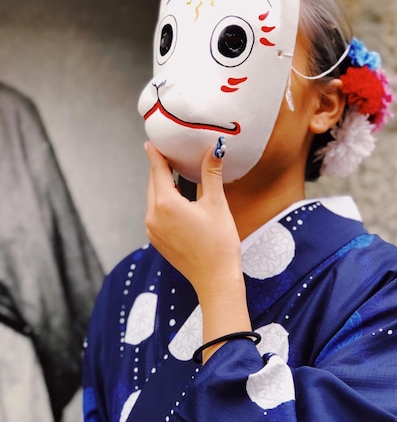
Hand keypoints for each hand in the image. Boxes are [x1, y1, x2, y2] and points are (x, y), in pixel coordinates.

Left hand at [144, 141, 244, 305]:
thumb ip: (211, 173)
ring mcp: (152, 230)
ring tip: (177, 177)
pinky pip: (156, 215)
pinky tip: (178, 203)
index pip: (158, 171)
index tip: (151, 142)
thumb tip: (214, 148)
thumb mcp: (217, 204)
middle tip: (168, 155)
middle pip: (154, 184)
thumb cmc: (219, 243)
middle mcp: (153, 216)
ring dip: (163, 188)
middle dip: (161, 170)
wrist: (215, 279)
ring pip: (154, 200)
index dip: (155, 154)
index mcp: (166, 204)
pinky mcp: (156, 241)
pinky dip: (163, 204)